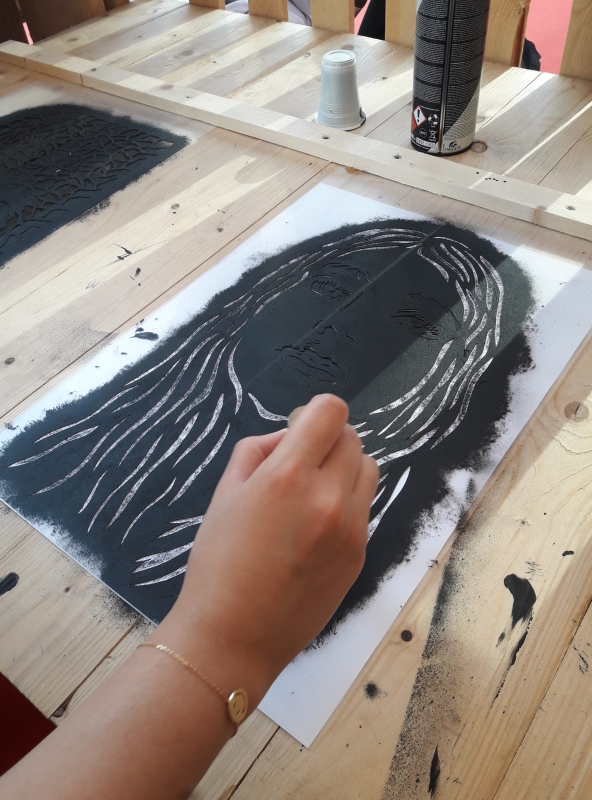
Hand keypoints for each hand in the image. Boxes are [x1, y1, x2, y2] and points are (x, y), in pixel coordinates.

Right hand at [157, 394, 377, 705]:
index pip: (331, 412)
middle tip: (299, 463)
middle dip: (327, 441)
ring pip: (367, 470)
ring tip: (312, 494)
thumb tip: (288, 436)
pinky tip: (315, 530)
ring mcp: (351, 529)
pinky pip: (363, 508)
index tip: (298, 431)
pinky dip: (345, 504)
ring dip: (344, 468)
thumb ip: (257, 450)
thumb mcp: (224, 494)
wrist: (234, 637)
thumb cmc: (218, 562)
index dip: (314, 413)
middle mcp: (329, 498)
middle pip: (353, 439)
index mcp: (288, 476)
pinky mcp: (360, 555)